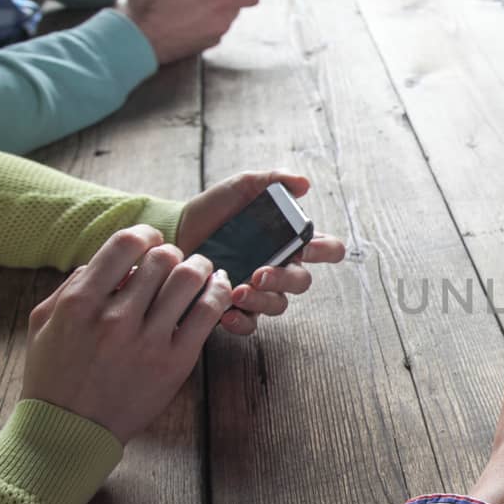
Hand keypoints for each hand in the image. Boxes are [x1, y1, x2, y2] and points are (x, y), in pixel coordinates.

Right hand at [20, 226, 233, 442]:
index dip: (145, 234)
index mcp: (80, 303)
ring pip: (189, 279)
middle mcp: (115, 318)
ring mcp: (148, 341)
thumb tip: (106, 259)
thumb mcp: (44, 322)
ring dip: (200, 266)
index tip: (151, 241)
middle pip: (162, 259)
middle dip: (172, 253)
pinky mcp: (175, 362)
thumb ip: (72, 285)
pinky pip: (208, 312)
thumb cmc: (54, 375)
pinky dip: (219, 291)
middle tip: (175, 261)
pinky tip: (217, 287)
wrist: (68, 431)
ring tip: (200, 269)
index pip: (125, 244)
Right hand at [122, 0, 259, 64]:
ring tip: (181, 5)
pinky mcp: (203, 47)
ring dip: (208, 9)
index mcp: (217, 2)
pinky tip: (178, 18)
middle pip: (234, 5)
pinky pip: (209, 29)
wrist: (134, 39)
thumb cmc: (149, 5)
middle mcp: (220, 22)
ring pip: (220, 17)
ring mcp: (212, 37)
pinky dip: (199, 22)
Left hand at [175, 171, 347, 335]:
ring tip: (237, 291)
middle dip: (284, 279)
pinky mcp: (236, 307)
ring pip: (278, 304)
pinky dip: (241, 321)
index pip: (327, 249)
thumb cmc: (215, 208)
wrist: (176, 229)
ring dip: (262, 300)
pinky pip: (250, 324)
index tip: (307, 247)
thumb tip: (304, 184)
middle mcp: (280, 268)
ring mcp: (259, 289)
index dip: (327, 251)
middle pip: (302, 282)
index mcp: (290, 240)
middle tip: (259, 273)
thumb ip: (273, 180)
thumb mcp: (243, 186)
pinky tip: (227, 314)